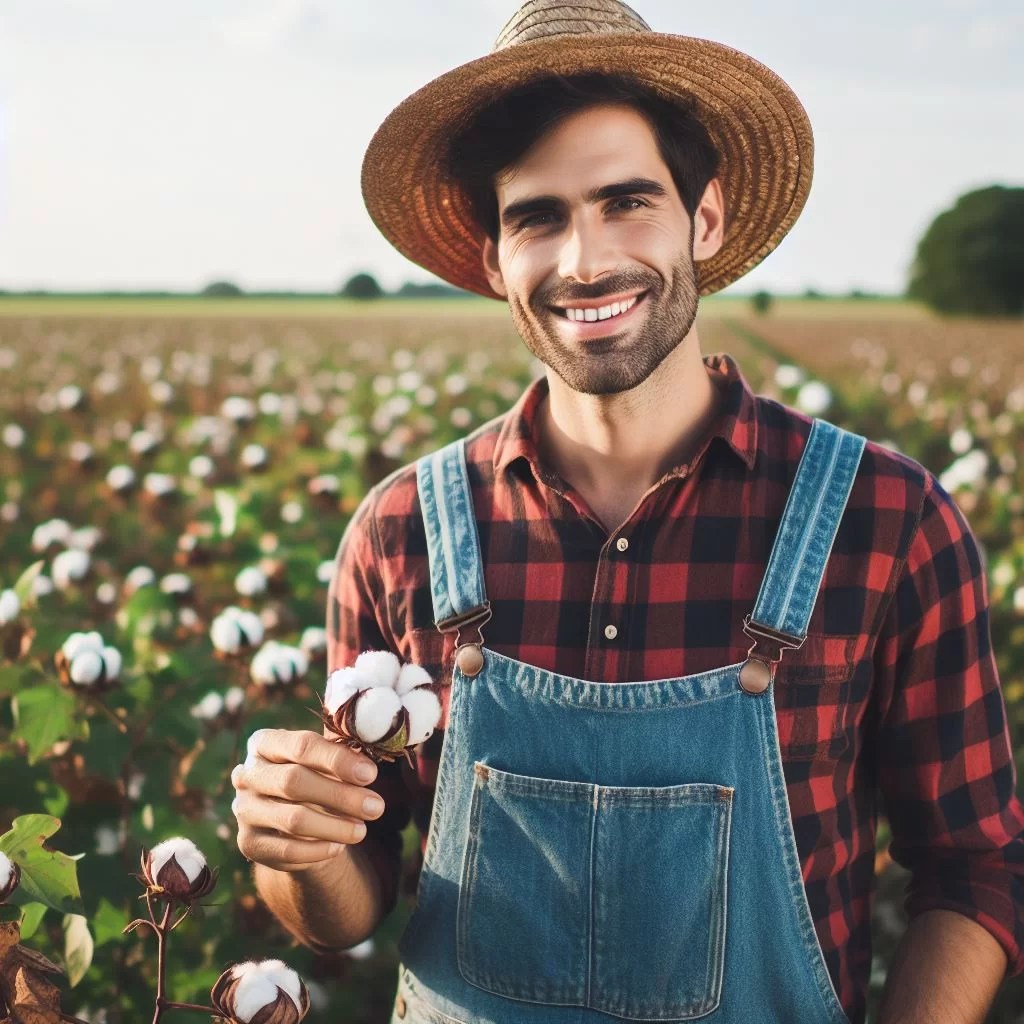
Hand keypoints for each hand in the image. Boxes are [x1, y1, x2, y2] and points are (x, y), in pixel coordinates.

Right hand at [230, 729, 383, 872]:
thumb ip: (342, 756)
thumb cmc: (313, 774)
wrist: (288, 814)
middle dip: (340, 795)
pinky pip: (287, 850)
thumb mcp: (324, 759)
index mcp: (265, 743)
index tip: (370, 774)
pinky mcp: (248, 842)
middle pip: (294, 781)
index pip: (301, 745)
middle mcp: (247, 774)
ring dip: (335, 826)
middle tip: (376, 807)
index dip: (338, 760)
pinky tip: (338, 846)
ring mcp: (244, 809)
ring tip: (362, 830)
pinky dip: (318, 850)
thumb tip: (367, 770)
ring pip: (292, 819)